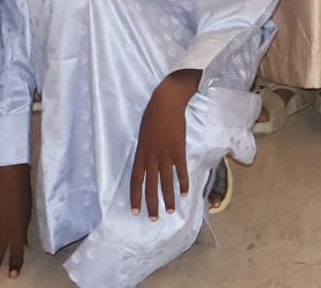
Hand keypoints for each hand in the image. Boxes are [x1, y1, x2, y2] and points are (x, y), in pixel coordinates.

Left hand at [128, 70, 197, 219]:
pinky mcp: (179, 150)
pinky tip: (185, 193)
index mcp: (141, 153)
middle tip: (153, 219)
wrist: (166, 102)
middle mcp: (151, 157)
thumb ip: (145, 152)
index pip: (135, 180)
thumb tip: (147, 166)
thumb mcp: (143, 135)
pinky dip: (183, 183)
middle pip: (150, 186)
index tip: (136, 211)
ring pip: (166, 182)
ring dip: (168, 198)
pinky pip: (180, 171)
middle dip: (151, 204)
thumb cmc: (153, 116)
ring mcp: (165, 155)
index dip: (135, 197)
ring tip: (171, 211)